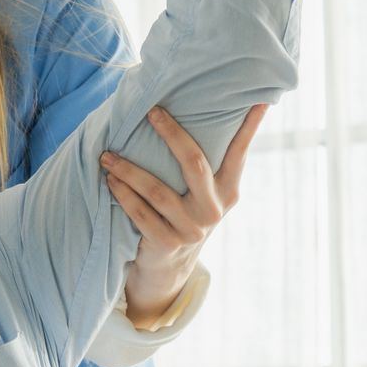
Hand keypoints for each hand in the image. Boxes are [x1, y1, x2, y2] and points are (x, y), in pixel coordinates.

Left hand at [101, 103, 266, 328]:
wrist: (170, 265)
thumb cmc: (185, 213)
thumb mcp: (205, 193)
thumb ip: (207, 163)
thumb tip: (203, 112)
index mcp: (228, 191)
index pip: (239, 152)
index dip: (250, 127)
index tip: (259, 100)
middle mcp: (213, 208)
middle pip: (194, 162)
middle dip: (171, 133)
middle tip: (151, 111)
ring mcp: (191, 228)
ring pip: (157, 191)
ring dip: (128, 170)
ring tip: (107, 155)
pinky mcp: (167, 243)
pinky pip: (140, 214)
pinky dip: (123, 195)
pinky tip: (109, 181)